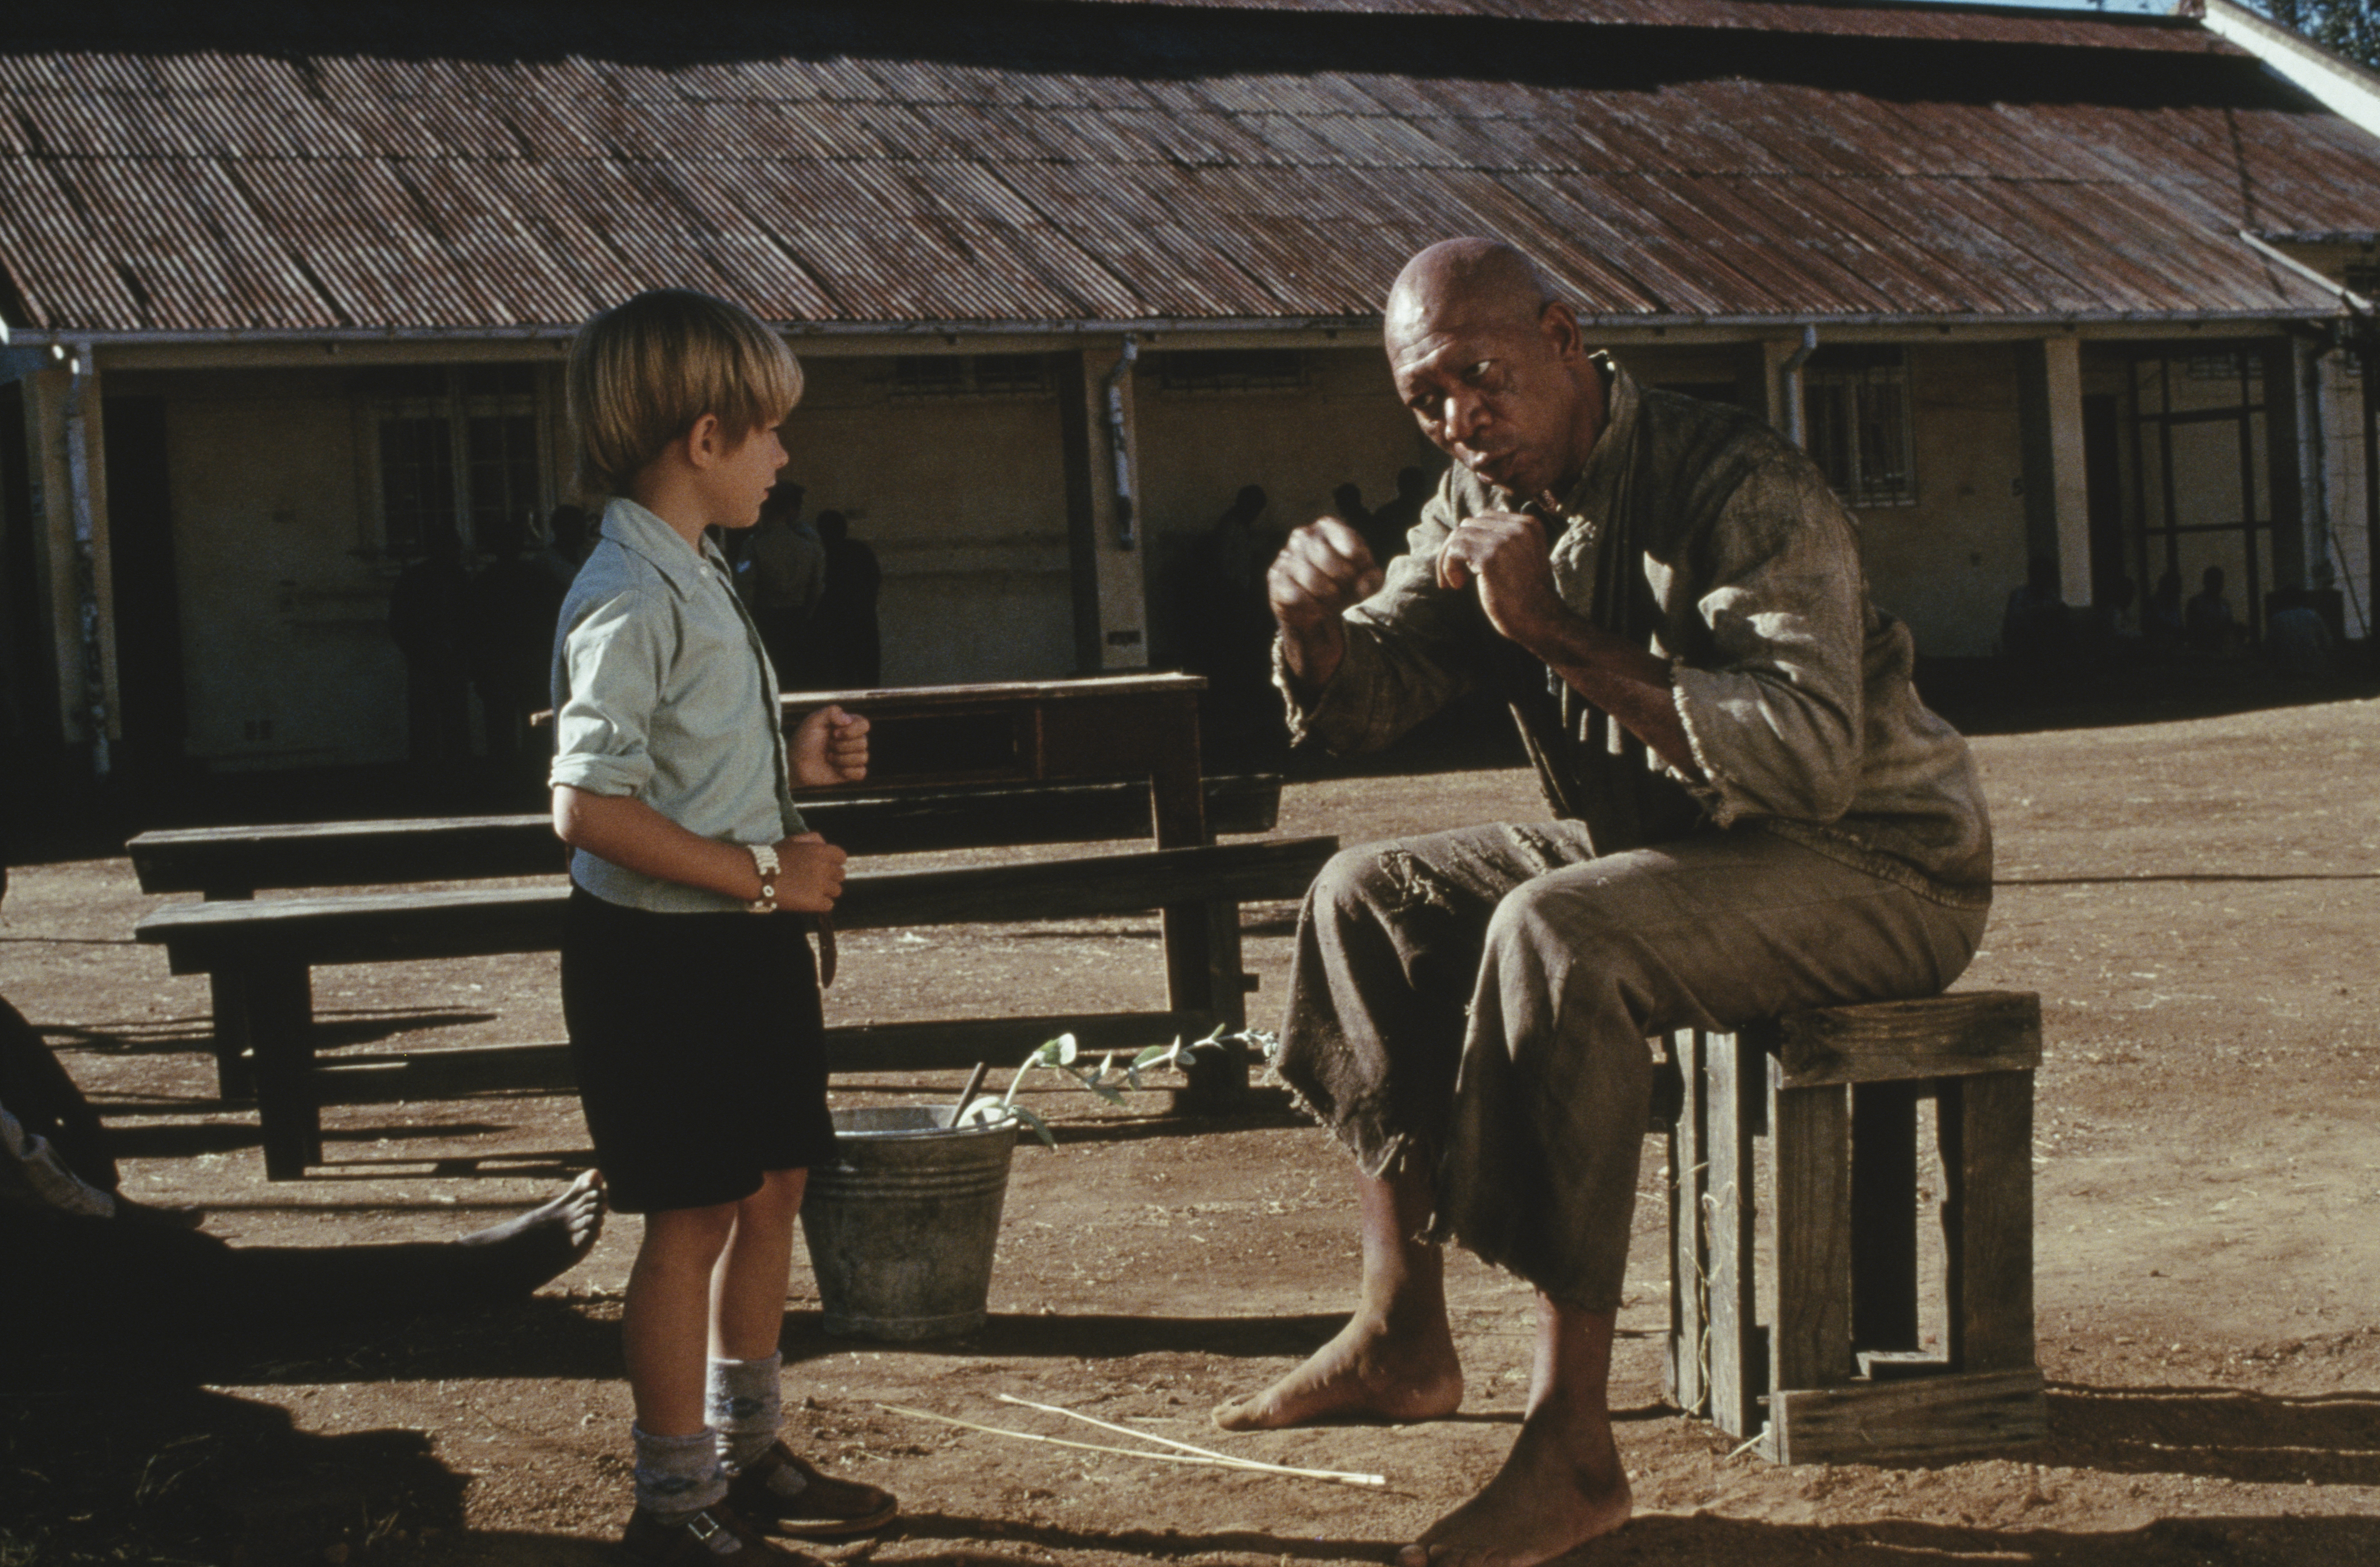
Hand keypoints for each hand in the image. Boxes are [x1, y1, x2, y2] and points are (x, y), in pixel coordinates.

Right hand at [770, 832, 846, 911]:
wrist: (758, 875)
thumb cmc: (774, 856)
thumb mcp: (793, 840)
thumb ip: (812, 838)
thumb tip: (825, 843)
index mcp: (821, 852)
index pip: (842, 857)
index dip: (835, 862)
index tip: (827, 866)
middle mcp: (824, 868)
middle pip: (841, 875)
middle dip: (831, 877)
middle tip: (818, 880)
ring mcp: (821, 886)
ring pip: (837, 891)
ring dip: (827, 891)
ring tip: (814, 892)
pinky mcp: (815, 902)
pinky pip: (829, 905)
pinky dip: (822, 904)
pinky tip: (811, 901)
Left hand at [790, 704, 868, 786]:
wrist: (796, 765)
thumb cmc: (804, 742)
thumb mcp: (813, 720)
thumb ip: (831, 712)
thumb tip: (848, 719)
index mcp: (847, 726)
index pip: (864, 724)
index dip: (852, 730)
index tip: (834, 733)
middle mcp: (852, 741)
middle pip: (863, 742)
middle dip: (842, 746)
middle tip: (828, 746)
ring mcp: (852, 757)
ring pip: (863, 757)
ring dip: (842, 759)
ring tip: (829, 758)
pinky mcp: (851, 773)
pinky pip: (861, 772)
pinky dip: (847, 772)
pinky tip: (836, 769)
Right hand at [1268, 518, 1382, 690]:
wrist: (1316, 604)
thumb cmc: (1343, 583)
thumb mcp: (1365, 580)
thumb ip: (1372, 580)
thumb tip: (1363, 584)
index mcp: (1328, 526)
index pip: (1352, 548)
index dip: (1360, 570)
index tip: (1359, 577)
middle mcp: (1303, 535)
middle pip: (1328, 560)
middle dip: (1342, 583)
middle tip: (1344, 592)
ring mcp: (1286, 555)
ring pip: (1311, 579)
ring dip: (1327, 598)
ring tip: (1332, 603)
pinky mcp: (1276, 577)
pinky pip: (1296, 595)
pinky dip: (1312, 607)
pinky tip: (1318, 609)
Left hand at [1436, 509, 1570, 653]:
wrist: (1541, 620)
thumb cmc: (1527, 596)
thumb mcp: (1522, 558)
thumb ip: (1504, 542)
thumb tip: (1467, 534)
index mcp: (1529, 525)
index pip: (1485, 518)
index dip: (1470, 539)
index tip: (1467, 564)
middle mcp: (1519, 527)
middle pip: (1470, 524)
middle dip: (1455, 548)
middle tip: (1454, 575)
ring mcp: (1504, 540)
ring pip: (1459, 535)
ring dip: (1448, 559)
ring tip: (1455, 582)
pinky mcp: (1490, 557)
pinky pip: (1454, 549)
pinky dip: (1447, 566)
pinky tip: (1457, 585)